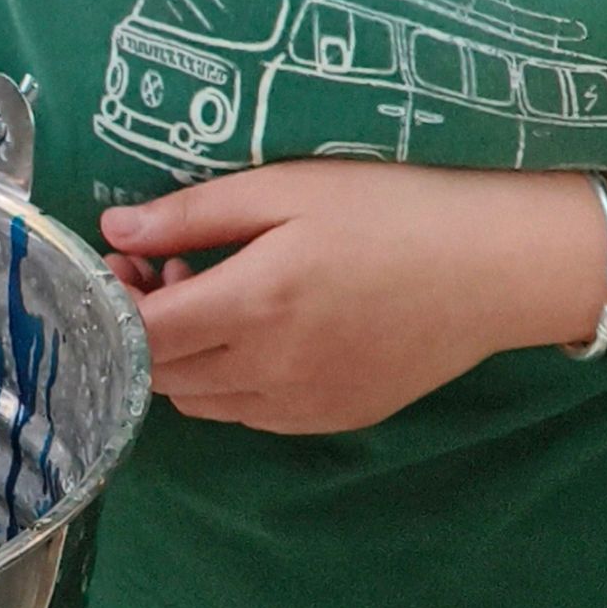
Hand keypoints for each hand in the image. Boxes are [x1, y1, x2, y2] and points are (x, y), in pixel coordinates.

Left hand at [101, 161, 601, 434]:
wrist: (491, 267)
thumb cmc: (390, 209)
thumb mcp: (287, 188)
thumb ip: (194, 215)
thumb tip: (115, 229)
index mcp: (254, 306)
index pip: (141, 333)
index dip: (115, 300)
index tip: (124, 258)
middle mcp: (270, 371)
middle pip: (162, 374)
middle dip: (144, 324)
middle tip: (167, 266)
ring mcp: (302, 406)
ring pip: (201, 402)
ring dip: (184, 356)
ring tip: (217, 294)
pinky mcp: (332, 419)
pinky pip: (249, 414)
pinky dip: (228, 381)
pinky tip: (259, 329)